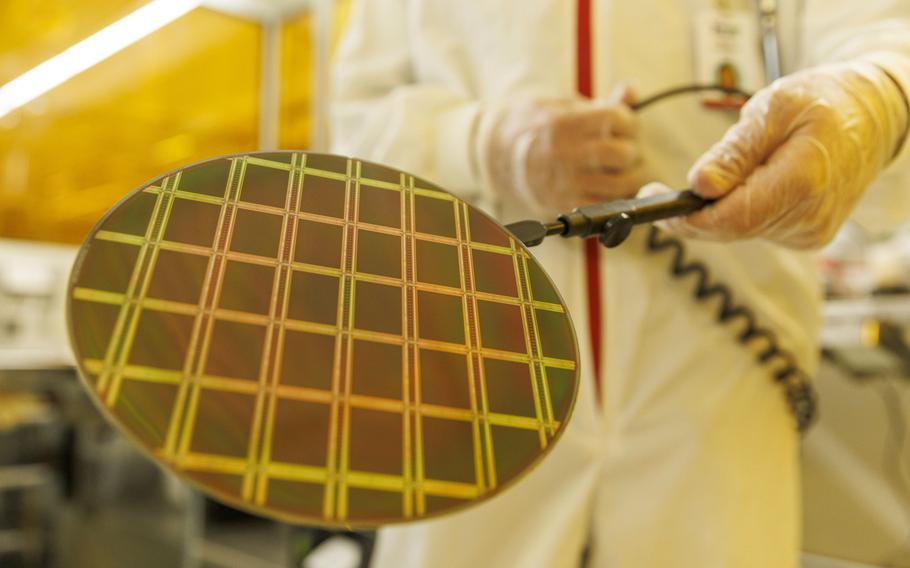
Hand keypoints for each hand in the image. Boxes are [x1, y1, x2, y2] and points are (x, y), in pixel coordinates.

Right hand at [486, 86, 641, 213]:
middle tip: (624, 148)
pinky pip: (606, 204)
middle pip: (623, 154)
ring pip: (621, 184)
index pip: (617, 119)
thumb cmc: (535, 127)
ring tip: (620, 169)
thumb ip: (602, 104)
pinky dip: (614, 195)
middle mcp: (566, 153)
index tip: (627, 125)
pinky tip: (608, 185)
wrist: (497, 157)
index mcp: (565, 123)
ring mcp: (566, 182)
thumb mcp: (563, 107)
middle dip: (631, 150)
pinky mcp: (565, 203)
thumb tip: (632, 90)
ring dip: (629, 175)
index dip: (630, 122)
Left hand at [647, 62, 908, 248]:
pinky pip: (756, 229)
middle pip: (730, 229)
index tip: (651, 201)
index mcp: (802, 181)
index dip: (686, 217)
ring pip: (739, 231)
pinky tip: (743, 186)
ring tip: (715, 176)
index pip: (731, 217)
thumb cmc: (823, 102)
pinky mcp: (807, 235)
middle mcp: (808, 217)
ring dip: (715, 210)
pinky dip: (738, 211)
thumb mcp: (773, 108)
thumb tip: (699, 185)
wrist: (873, 117)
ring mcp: (810, 231)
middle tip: (656, 192)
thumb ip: (735, 151)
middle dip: (690, 213)